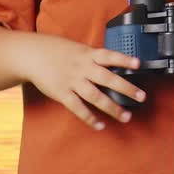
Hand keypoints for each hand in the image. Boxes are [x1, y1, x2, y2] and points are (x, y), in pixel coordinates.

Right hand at [26, 37, 145, 130]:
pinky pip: (78, 108)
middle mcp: (82, 68)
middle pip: (108, 79)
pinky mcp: (62, 93)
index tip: (139, 64)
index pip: (109, 56)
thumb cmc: (56, 50)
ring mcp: (72, 81)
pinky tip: (100, 125)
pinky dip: (90, 118)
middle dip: (126, 88)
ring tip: (126, 116)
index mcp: (88, 54)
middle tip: (141, 96)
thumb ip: (93, 57)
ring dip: (112, 108)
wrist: (31, 55)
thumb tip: (112, 63)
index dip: (124, 59)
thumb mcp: (77, 48)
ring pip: (96, 97)